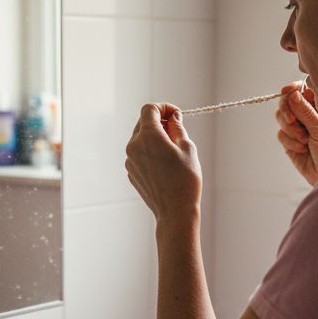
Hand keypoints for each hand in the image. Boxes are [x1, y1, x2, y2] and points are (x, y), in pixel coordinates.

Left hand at [125, 103, 202, 226]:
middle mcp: (133, 146)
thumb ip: (177, 127)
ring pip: (140, 139)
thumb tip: (173, 117)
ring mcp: (130, 160)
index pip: (149, 109)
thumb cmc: (185, 180)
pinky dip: (149, 152)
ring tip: (173, 150)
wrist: (175, 211)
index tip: (176, 115)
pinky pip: (139, 154)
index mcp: (148, 136)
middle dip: (159, 121)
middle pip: (143, 122)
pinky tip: (164, 165)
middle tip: (177, 130)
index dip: (164, 107)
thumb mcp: (187, 148)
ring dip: (154, 137)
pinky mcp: (131, 172)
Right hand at [275, 80, 317, 185]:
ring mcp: (301, 129)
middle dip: (288, 112)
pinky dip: (290, 142)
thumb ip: (306, 111)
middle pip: (288, 102)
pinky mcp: (292, 143)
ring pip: (282, 119)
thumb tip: (292, 94)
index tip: (287, 91)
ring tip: (304, 140)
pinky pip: (282, 135)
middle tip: (293, 121)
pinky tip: (303, 150)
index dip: (293, 89)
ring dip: (290, 129)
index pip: (304, 90)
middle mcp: (311, 116)